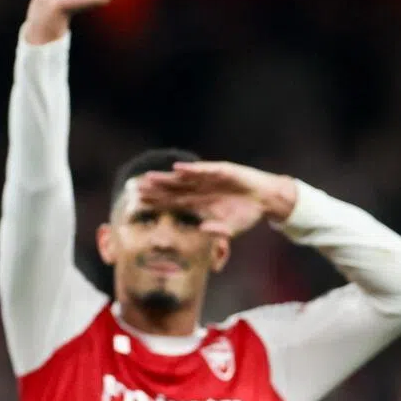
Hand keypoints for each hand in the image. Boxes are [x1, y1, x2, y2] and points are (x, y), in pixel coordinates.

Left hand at [135, 161, 297, 237]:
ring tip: (150, 177)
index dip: (156, 204)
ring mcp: (210, 180)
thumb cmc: (245, 215)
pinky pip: (205, 170)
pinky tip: (178, 169)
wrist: (265, 200)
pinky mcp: (223, 171)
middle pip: (172, 189)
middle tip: (135, 190)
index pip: (172, 203)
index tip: (139, 205)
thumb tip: (202, 230)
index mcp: (198, 204)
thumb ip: (216, 231)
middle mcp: (200, 190)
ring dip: (167, 178)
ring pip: (184, 179)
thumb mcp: (229, 228)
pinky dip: (193, 170)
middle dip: (154, 190)